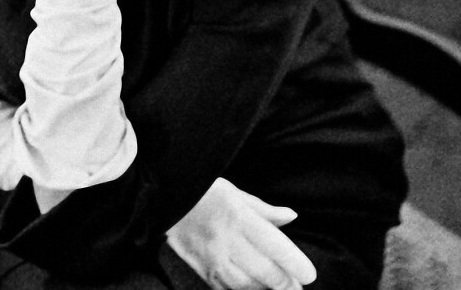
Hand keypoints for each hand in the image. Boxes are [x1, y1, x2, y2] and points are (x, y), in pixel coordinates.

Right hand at [166, 178, 316, 289]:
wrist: (160, 198)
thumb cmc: (201, 190)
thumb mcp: (233, 191)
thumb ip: (263, 209)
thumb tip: (291, 216)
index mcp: (237, 215)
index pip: (274, 245)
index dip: (295, 263)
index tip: (309, 275)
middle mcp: (226, 239)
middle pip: (266, 272)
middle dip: (287, 284)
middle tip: (298, 287)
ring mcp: (212, 258)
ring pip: (248, 286)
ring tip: (281, 289)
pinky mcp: (201, 270)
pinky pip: (228, 289)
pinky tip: (255, 289)